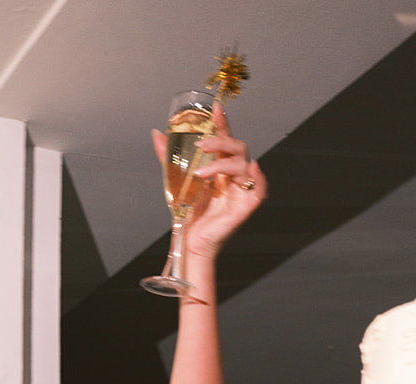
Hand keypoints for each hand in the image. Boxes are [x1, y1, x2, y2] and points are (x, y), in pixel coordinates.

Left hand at [151, 101, 264, 260]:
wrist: (191, 242)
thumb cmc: (190, 214)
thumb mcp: (177, 180)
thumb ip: (168, 158)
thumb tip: (156, 134)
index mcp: (221, 168)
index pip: (225, 139)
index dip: (222, 124)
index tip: (215, 109)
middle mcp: (233, 176)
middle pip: (237, 148)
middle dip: (220, 142)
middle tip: (201, 146)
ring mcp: (241, 190)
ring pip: (243, 164)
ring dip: (223, 164)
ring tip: (201, 173)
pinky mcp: (245, 207)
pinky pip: (259, 189)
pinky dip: (258, 178)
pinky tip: (251, 169)